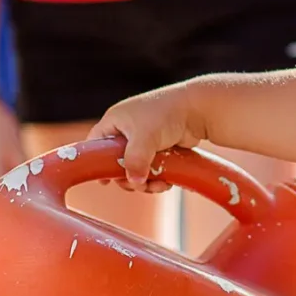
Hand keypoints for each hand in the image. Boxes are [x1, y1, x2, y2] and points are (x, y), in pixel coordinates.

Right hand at [86, 82, 207, 190]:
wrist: (199, 109)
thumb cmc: (167, 114)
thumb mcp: (145, 137)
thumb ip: (135, 160)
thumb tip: (135, 182)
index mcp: (115, 121)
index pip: (95, 145)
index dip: (97, 163)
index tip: (105, 181)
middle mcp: (127, 131)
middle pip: (117, 163)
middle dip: (129, 178)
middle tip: (140, 185)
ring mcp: (145, 140)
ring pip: (137, 169)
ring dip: (146, 182)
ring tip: (159, 186)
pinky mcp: (161, 148)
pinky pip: (153, 169)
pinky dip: (158, 178)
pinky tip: (167, 182)